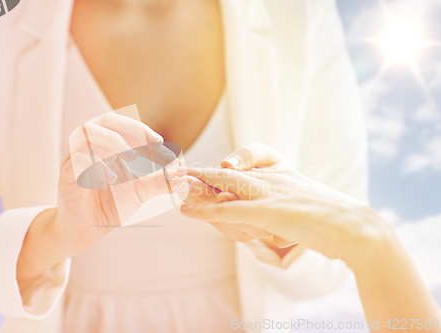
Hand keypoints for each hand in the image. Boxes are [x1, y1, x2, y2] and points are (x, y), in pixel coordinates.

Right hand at [18, 112, 185, 286]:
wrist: (87, 230)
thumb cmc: (112, 204)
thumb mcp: (141, 191)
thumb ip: (161, 181)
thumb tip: (184, 175)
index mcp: (105, 142)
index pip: (125, 124)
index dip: (144, 130)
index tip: (161, 145)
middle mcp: (87, 144)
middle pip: (106, 120)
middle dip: (130, 130)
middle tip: (150, 146)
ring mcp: (73, 159)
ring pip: (88, 134)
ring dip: (113, 143)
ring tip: (132, 160)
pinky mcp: (65, 177)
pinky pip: (76, 161)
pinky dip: (96, 165)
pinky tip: (112, 179)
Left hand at [180, 143, 393, 264]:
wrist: (354, 227)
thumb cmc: (330, 218)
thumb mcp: (301, 204)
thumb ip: (282, 201)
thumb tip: (267, 207)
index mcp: (281, 172)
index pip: (247, 161)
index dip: (221, 164)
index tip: (199, 168)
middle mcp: (272, 177)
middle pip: (227, 172)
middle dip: (197, 174)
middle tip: (171, 172)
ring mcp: (269, 193)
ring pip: (224, 185)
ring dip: (194, 187)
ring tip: (171, 186)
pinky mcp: (269, 212)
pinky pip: (230, 210)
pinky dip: (205, 211)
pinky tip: (186, 211)